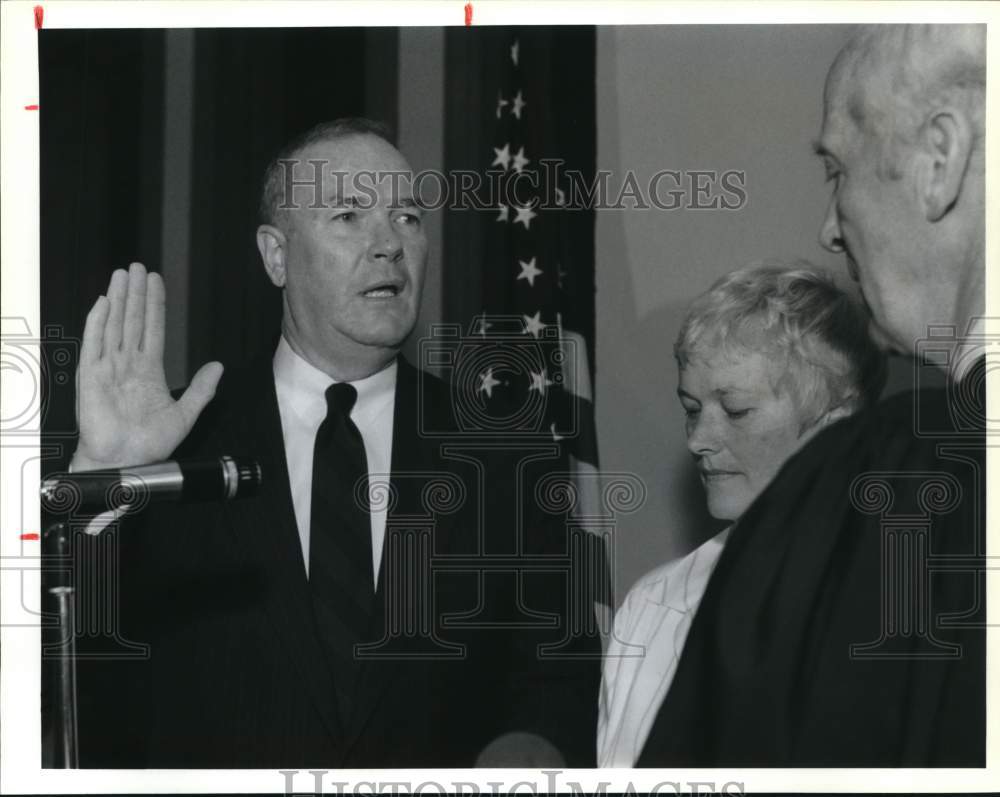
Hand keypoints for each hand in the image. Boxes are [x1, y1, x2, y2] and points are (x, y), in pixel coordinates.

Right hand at [71, 263, 222, 470]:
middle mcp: (127, 366)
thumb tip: (218, 366)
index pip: (152, 330)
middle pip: (132, 321)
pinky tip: (103, 303)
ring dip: (118, 300)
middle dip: (135, 294)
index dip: (154, 306)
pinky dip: (97, 323)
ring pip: (114, 326)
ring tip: (122, 275)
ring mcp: (108, 369)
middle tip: (137, 266)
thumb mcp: (185, 414)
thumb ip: (201, 389)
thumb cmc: (150, 445)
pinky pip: (93, 345)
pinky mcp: (91, 378)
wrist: (127, 463)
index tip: (156, 281)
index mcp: (148, 372)